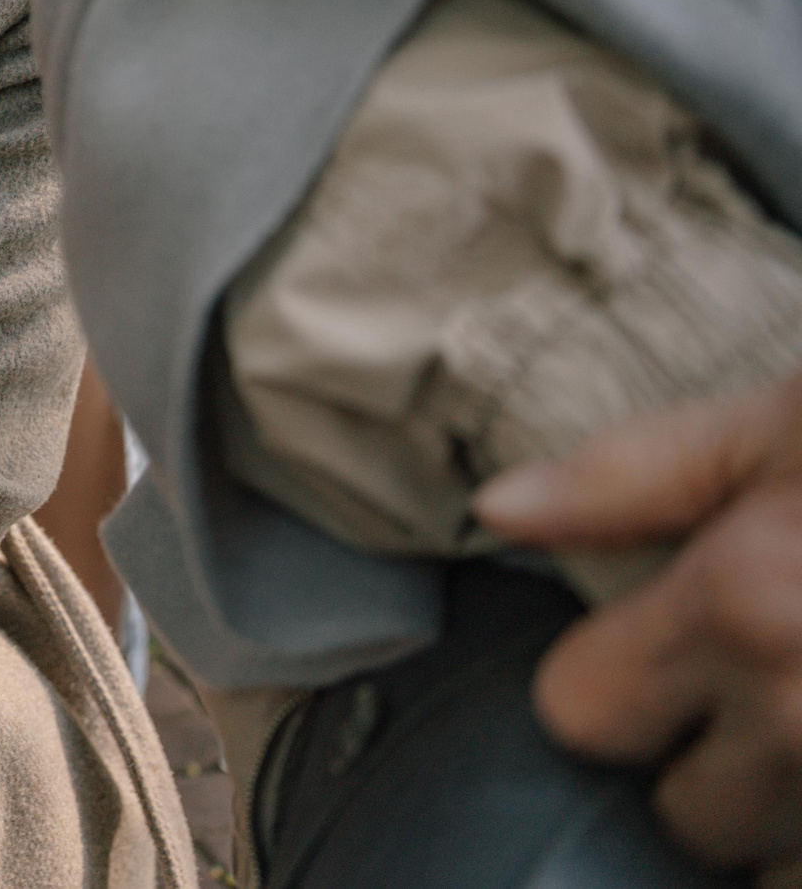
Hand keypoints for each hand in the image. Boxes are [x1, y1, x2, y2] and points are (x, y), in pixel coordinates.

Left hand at [477, 369, 801, 868]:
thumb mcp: (795, 426)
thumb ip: (636, 474)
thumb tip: (498, 508)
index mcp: (745, 604)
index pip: (579, 713)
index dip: (617, 692)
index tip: (664, 664)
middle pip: (684, 816)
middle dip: (723, 772)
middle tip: (794, 700)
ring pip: (779, 874)